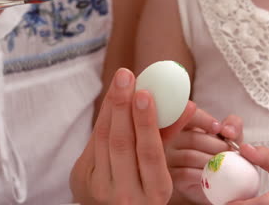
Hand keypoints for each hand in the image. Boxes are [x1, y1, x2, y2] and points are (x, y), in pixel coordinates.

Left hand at [70, 68, 198, 203]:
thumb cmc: (144, 188)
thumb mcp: (161, 172)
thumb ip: (168, 139)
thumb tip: (186, 105)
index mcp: (154, 193)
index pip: (150, 153)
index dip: (146, 122)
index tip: (145, 93)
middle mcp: (126, 194)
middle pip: (122, 143)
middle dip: (123, 105)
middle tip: (126, 76)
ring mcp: (100, 188)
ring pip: (104, 139)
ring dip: (111, 106)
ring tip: (120, 80)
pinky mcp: (81, 179)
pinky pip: (92, 142)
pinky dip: (103, 116)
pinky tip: (112, 98)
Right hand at [168, 114, 243, 203]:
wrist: (210, 179)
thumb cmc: (217, 152)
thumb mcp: (227, 135)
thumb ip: (232, 125)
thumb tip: (228, 131)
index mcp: (183, 123)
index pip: (188, 116)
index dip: (204, 120)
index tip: (219, 129)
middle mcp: (170, 139)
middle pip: (193, 138)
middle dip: (217, 146)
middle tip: (230, 152)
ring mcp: (168, 157)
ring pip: (190, 156)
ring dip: (212, 161)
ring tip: (225, 164)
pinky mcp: (171, 176)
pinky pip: (187, 173)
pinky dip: (204, 174)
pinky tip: (214, 175)